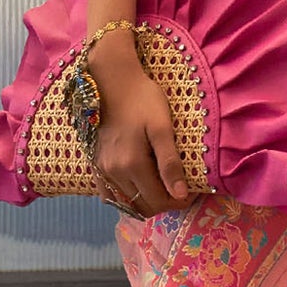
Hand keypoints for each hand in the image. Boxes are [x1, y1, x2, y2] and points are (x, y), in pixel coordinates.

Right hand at [89, 40, 188, 217]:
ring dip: (145, 200)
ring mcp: (101, 169)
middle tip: (179, 189)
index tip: (191, 192)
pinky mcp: (95, 163)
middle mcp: (114, 173)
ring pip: (126, 202)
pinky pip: (108, 194)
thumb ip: (170, 163)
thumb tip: (180, 195)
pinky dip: (125, 197)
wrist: (112, 80)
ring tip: (161, 185)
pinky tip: (137, 185)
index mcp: (132, 165)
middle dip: (164, 202)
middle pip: (142, 205)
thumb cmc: (142, 99)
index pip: (158, 201)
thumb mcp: (162, 128)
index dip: (178, 202)